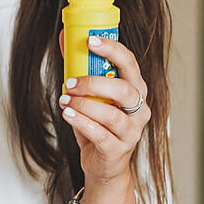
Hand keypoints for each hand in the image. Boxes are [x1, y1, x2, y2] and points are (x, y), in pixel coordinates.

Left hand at [58, 35, 150, 186]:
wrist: (104, 165)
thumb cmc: (98, 126)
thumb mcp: (89, 95)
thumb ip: (79, 68)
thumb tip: (65, 38)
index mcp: (135, 90)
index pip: (130, 64)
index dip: (112, 50)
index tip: (91, 41)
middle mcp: (139, 109)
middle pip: (125, 90)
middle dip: (95, 83)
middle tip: (71, 82)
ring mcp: (131, 131)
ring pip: (113, 115)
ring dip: (85, 105)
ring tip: (65, 101)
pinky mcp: (118, 150)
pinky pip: (102, 135)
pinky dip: (82, 123)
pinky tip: (68, 116)